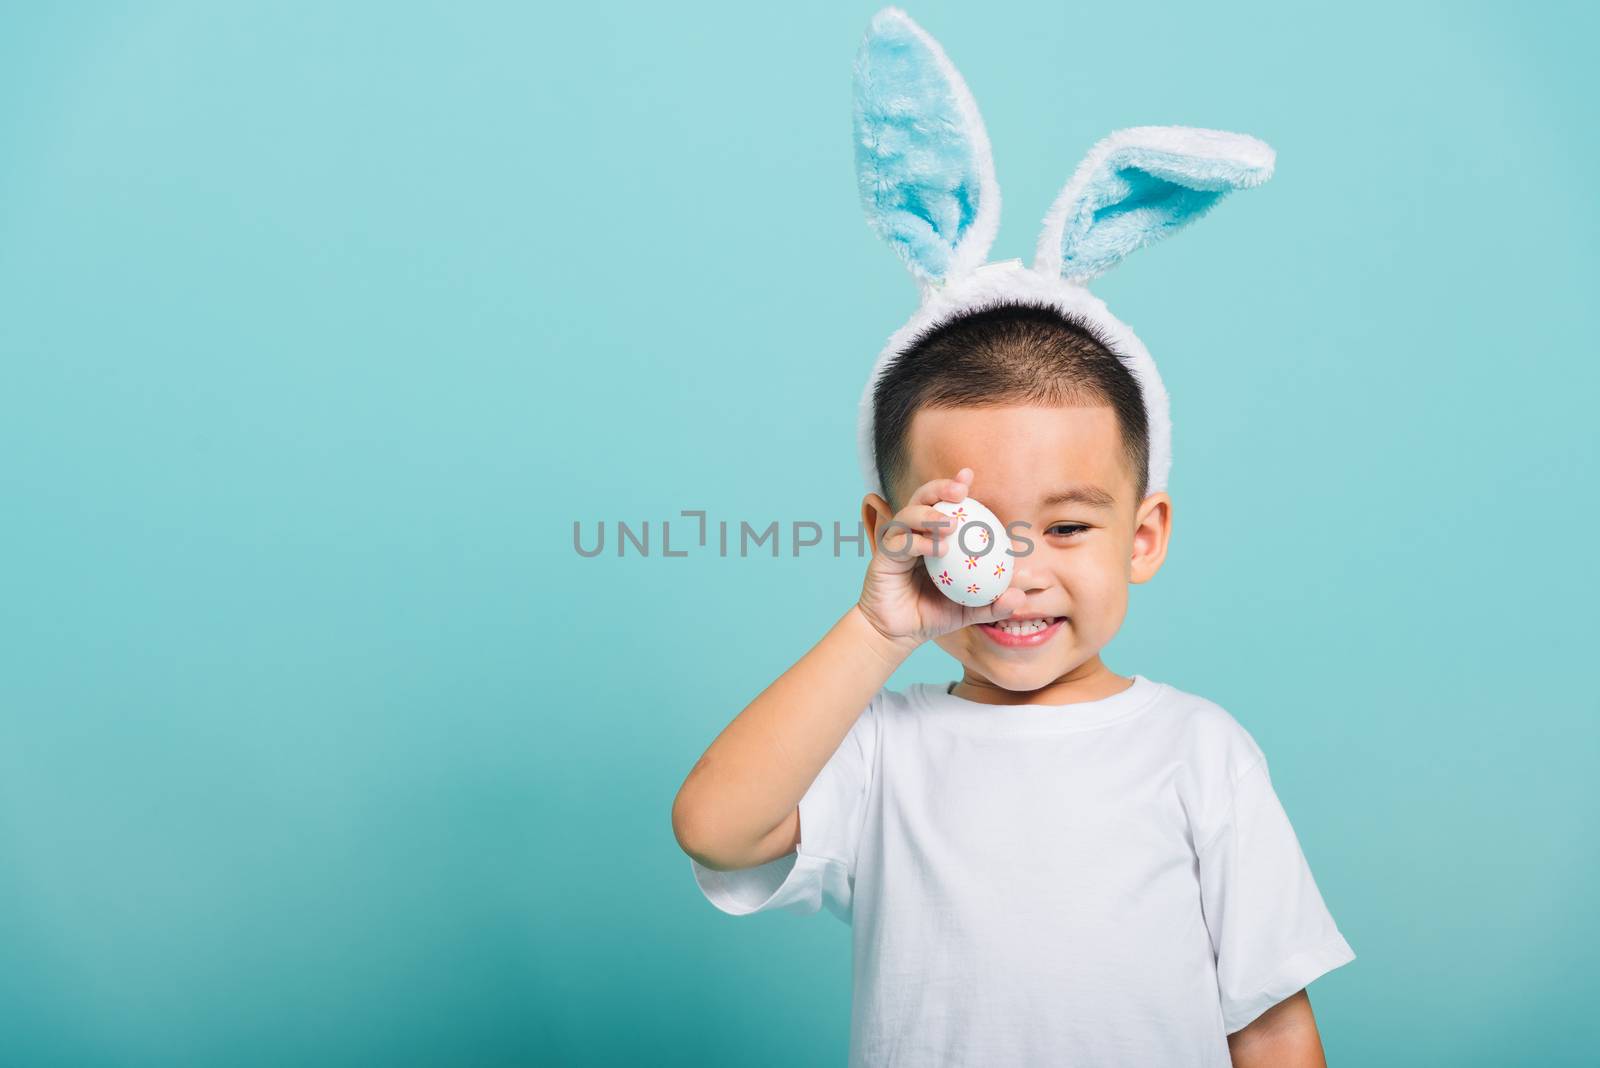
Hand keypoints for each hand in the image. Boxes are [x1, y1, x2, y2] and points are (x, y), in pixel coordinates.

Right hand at [856, 467, 1026, 651]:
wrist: (897, 635)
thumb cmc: (932, 615)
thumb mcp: (969, 610)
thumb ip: (993, 603)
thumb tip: (1019, 596)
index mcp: (932, 536)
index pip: (944, 505)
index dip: (955, 486)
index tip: (969, 474)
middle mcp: (912, 533)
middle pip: (922, 498)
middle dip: (940, 488)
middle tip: (960, 490)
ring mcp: (896, 543)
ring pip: (907, 515)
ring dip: (929, 515)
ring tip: (950, 523)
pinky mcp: (883, 558)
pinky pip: (899, 543)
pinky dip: (918, 541)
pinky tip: (938, 549)